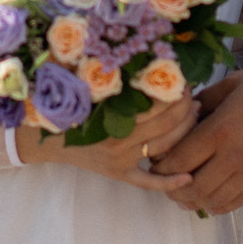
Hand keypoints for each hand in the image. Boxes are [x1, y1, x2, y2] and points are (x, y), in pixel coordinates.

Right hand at [21, 98, 199, 195]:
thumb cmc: (70, 109)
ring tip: (195, 115)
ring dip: (186, 132)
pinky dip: (168, 182)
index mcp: (113, 120)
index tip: (184, 81)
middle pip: (167, 126)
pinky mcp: (119, 175)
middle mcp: (120, 143)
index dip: (176, 94)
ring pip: (165, 149)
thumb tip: (143, 61)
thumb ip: (115, 81)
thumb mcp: (91, 92)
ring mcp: (122, 162)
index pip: (158, 107)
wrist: (47, 139)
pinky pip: (148, 183)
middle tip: (193, 96)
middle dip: (186, 109)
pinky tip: (189, 178)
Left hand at [151, 63, 242, 213]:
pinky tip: (211, 194)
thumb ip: (204, 102)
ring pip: (213, 201)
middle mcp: (235, 156)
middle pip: (192, 189)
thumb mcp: (233, 83)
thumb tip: (182, 116)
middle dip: (172, 189)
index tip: (155, 159)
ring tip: (185, 191)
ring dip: (194, 200)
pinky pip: (236, 202)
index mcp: (222, 130)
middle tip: (165, 180)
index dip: (160, 165)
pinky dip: (218, 204)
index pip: (179, 161)